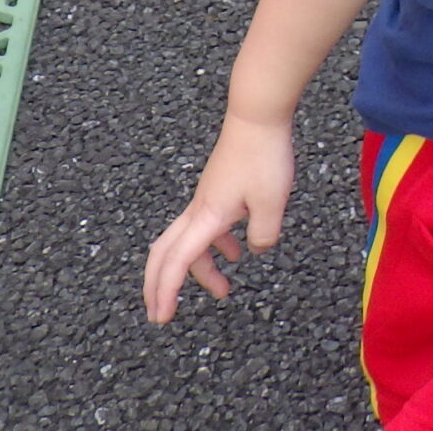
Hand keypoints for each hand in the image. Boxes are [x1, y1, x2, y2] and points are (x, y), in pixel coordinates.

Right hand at [142, 113, 294, 322]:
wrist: (258, 114)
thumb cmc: (263, 155)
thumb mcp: (272, 203)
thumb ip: (262, 235)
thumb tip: (254, 250)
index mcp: (207, 217)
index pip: (178, 263)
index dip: (167, 293)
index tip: (162, 318)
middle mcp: (199, 209)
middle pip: (166, 253)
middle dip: (161, 286)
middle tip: (161, 314)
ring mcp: (206, 198)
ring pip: (189, 241)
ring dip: (200, 268)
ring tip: (223, 287)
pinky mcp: (217, 190)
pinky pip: (206, 226)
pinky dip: (214, 245)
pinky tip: (238, 250)